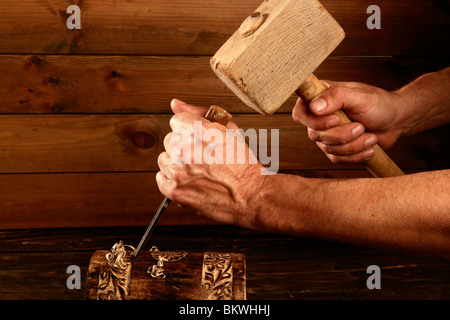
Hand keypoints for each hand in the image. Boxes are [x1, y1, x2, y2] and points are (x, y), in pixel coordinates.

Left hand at [156, 99, 265, 228]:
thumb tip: (175, 103)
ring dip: (176, 164)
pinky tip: (189, 182)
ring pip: (164, 159)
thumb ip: (199, 114)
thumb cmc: (243, 165)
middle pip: (170, 140)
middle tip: (201, 158)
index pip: (177, 121)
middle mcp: (185, 149)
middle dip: (183, 147)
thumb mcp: (228, 131)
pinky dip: (172, 181)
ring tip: (196, 171)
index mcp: (198, 130)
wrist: (252, 195)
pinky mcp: (175, 190)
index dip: (189, 131)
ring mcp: (178, 170)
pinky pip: (161, 179)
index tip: (198, 140)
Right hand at [292, 81, 401, 162]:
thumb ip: (336, 96)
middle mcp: (319, 117)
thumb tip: (314, 107)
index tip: (336, 119)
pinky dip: (355, 155)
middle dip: (341, 135)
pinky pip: (336, 158)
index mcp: (320, 98)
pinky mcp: (335, 149)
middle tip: (361, 127)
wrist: (395, 121)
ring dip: (352, 145)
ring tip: (370, 136)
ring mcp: (326, 134)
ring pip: (327, 148)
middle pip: (315, 134)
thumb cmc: (379, 104)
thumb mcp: (360, 96)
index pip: (300, 112)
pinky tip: (368, 147)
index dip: (314, 121)